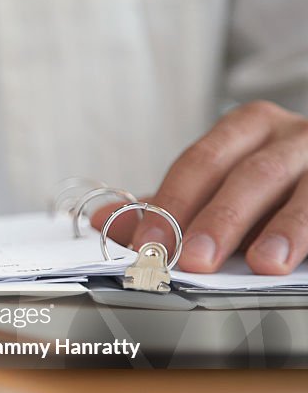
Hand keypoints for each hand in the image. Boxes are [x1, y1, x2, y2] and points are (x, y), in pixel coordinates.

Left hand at [97, 101, 307, 273]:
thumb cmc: (267, 183)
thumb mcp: (217, 189)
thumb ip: (168, 206)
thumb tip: (103, 222)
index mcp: (246, 128)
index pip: (201, 162)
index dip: (173, 203)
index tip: (150, 242)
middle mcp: (290, 135)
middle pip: (250, 175)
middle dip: (220, 220)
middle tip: (196, 260)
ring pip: (306, 190)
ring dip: (284, 229)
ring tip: (263, 264)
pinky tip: (300, 260)